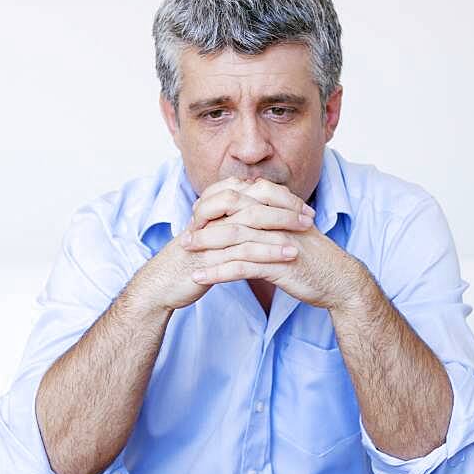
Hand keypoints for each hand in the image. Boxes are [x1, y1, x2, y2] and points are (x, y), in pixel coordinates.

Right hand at [137, 177, 313, 312]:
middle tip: (309, 217)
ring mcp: (207, 235)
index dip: (279, 196)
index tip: (303, 207)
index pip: (251, 190)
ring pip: (248, 224)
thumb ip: (233, 220)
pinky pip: (241, 252)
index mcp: (212, 205)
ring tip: (304, 235)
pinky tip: (287, 257)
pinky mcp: (207, 258)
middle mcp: (209, 215)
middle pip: (252, 202)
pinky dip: (267, 253)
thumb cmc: (192, 259)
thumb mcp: (213, 234)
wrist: (163, 284)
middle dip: (284, 208)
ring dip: (279, 229)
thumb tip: (261, 213)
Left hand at [185, 177, 367, 310]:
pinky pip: (240, 266)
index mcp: (279, 207)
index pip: (240, 197)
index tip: (197, 215)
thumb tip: (247, 215)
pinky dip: (217, 272)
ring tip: (186, 254)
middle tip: (185, 233)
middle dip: (205, 222)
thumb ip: (271, 219)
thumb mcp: (291, 231)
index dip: (215, 204)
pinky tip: (200, 278)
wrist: (340, 280)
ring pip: (233, 238)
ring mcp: (277, 241)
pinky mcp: (278, 265)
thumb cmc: (314, 258)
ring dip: (206, 246)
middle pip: (231, 212)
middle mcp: (277, 219)